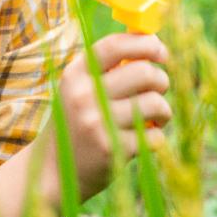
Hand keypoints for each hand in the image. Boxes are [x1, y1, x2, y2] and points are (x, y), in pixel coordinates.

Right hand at [48, 32, 171, 200]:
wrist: (52, 173)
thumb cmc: (75, 124)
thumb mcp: (78, 90)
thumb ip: (107, 70)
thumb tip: (151, 44)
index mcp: (75, 74)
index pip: (115, 45)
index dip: (145, 44)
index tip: (161, 51)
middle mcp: (84, 95)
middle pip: (144, 72)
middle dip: (162, 80)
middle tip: (159, 90)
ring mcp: (98, 122)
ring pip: (155, 103)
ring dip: (164, 110)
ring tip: (156, 118)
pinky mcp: (112, 149)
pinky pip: (155, 135)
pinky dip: (156, 137)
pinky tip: (143, 140)